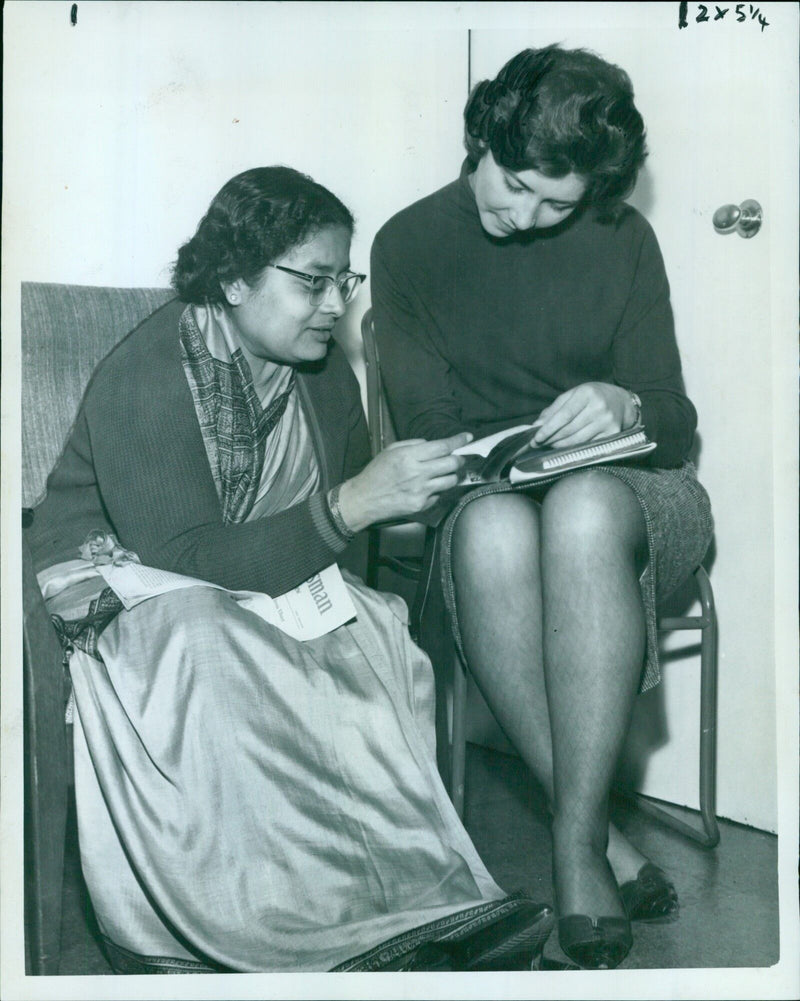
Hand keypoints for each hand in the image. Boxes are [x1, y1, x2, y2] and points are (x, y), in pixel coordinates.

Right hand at [337, 432, 472, 531]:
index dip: (458, 441)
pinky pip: (440, 494)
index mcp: (409, 456)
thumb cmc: (377, 473)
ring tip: (445, 472)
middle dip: (460, 459)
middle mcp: (417, 473)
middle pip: (452, 464)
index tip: (467, 437)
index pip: (442, 447)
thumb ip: (414, 444)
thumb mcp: (391, 450)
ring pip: (451, 481)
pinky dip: (438, 489)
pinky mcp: (421, 505)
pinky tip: (429, 487)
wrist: (364, 499)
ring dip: (452, 475)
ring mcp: (421, 491)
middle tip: (459, 457)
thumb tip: (434, 445)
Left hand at [533, 382, 636, 447]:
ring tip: (549, 445)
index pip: (564, 415)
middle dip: (550, 438)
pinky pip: (587, 445)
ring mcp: (607, 422)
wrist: (621, 401)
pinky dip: (573, 448)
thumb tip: (537, 424)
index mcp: (587, 393)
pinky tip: (564, 447)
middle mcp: (599, 407)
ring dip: (559, 445)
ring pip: (577, 440)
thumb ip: (555, 408)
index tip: (536, 437)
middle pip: (569, 429)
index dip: (549, 428)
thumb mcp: (573, 394)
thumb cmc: (592, 396)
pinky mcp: (612, 434)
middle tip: (537, 444)